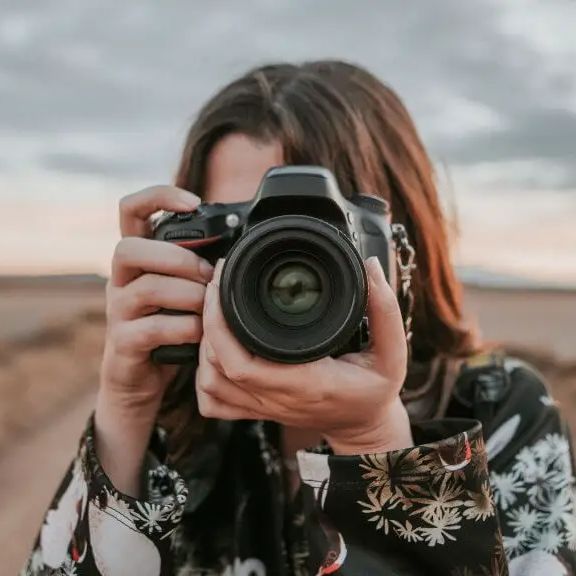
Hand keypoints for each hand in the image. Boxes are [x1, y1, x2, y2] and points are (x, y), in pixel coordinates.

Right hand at [95, 185, 213, 495]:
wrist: (142, 380)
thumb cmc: (172, 327)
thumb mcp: (186, 292)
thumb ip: (200, 268)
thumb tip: (242, 244)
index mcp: (138, 259)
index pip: (131, 211)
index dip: (158, 197)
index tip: (194, 202)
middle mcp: (120, 280)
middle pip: (128, 248)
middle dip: (176, 259)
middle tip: (207, 276)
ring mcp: (117, 312)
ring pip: (144, 288)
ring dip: (187, 295)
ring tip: (208, 308)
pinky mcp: (123, 343)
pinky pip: (151, 328)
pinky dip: (184, 329)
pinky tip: (200, 334)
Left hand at [197, 256, 413, 454]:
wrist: (364, 427)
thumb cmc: (374, 392)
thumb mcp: (392, 354)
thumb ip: (386, 311)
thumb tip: (371, 267)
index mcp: (303, 382)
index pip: (241, 361)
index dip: (219, 322)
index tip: (223, 282)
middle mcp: (276, 398)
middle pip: (216, 368)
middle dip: (207, 322)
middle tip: (217, 285)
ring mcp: (263, 407)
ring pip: (210, 384)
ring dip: (203, 347)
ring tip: (215, 312)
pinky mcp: (257, 410)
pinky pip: (215, 403)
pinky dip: (205, 378)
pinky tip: (214, 352)